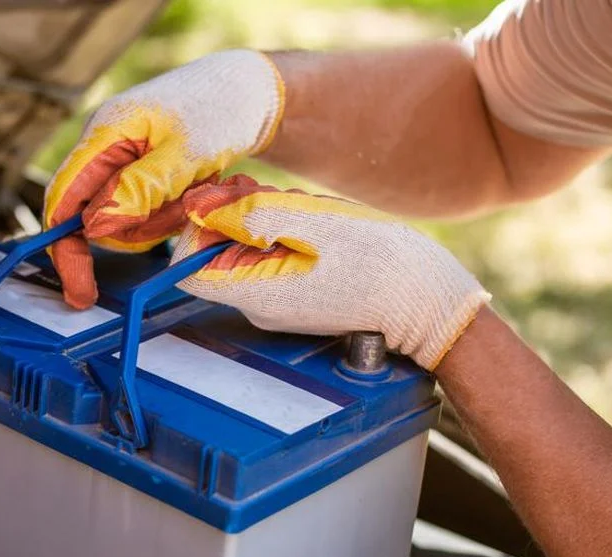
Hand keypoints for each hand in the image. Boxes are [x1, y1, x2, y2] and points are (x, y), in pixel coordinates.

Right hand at [43, 49, 284, 308]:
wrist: (247, 92)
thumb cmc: (219, 109)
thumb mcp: (186, 152)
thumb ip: (140, 188)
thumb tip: (94, 227)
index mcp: (103, 132)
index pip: (62, 197)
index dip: (64, 247)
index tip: (80, 289)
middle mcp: (103, 150)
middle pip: (92, 218)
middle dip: (138, 228)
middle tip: (182, 209)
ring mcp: (119, 166)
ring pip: (122, 223)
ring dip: (160, 220)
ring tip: (194, 188)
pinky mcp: (139, 179)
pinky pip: (142, 216)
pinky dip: (169, 214)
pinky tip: (192, 189)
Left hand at [172, 175, 490, 369]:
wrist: (426, 298)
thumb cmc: (379, 261)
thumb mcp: (315, 224)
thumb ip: (254, 215)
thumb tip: (202, 207)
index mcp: (255, 292)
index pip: (186, 266)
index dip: (195, 227)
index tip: (226, 200)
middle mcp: (256, 303)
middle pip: (214, 251)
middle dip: (237, 214)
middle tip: (277, 197)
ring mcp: (275, 301)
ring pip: (244, 248)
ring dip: (266, 218)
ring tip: (307, 211)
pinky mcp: (294, 293)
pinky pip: (271, 256)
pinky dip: (285, 230)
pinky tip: (316, 224)